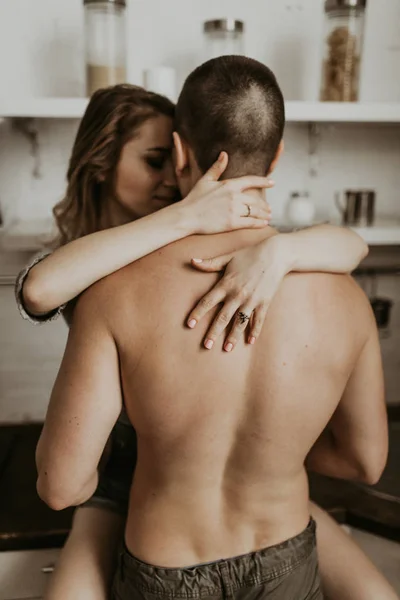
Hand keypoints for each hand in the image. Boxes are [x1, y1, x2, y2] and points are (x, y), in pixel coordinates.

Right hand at [181, 152, 273, 234]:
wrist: (186, 216)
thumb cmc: (194, 199)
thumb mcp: (205, 180)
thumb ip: (217, 168)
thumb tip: (224, 154)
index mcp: (229, 185)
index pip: (251, 180)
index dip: (264, 181)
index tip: (273, 183)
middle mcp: (234, 197)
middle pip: (256, 200)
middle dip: (265, 205)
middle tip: (269, 208)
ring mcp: (233, 210)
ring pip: (255, 212)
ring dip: (264, 214)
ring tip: (268, 216)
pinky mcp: (232, 223)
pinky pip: (251, 223)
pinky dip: (259, 223)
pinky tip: (264, 223)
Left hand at [187, 235, 288, 350]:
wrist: (275, 254)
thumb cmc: (249, 254)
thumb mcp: (228, 257)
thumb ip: (210, 263)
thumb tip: (192, 261)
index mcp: (226, 284)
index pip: (207, 301)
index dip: (197, 313)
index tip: (189, 324)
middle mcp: (237, 295)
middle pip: (222, 317)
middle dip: (213, 332)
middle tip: (206, 345)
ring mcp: (252, 300)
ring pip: (240, 322)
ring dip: (233, 336)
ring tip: (227, 348)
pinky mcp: (264, 302)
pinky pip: (258, 320)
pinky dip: (255, 331)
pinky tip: (250, 342)